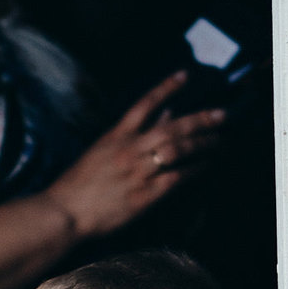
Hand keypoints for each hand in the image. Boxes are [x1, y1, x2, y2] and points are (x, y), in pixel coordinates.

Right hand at [40, 72, 226, 241]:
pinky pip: (177, 177)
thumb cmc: (78, 185)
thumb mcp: (100, 151)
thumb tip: (163, 114)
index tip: (185, 75)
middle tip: (222, 115)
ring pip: (178, 150)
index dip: (167, 88)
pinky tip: (207, 165)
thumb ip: (130, 133)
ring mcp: (139, 171)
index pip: (145, 103)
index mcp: (115, 135)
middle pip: (172, 127)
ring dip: (203, 143)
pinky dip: (195, 169)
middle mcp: (130, 149)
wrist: (65, 212)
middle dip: (200, 119)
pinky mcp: (145, 194)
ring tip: (220, 139)